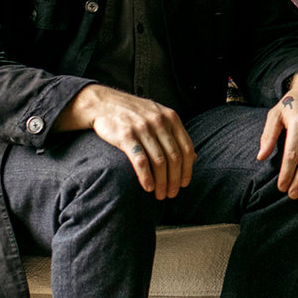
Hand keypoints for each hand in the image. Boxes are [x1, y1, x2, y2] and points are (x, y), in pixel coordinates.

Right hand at [65, 85, 194, 198]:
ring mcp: (143, 128)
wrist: (103, 103)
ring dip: (162, 182)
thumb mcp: (159, 116)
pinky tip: (148, 187)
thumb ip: (175, 134)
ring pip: (159, 162)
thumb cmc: (133, 113)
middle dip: (175, 180)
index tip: (184, 184)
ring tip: (160, 194)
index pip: (187, 148)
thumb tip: (193, 157)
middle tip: (171, 194)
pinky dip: (146, 177)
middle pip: (174, 157)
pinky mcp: (126, 136)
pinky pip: (140, 161)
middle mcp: (159, 122)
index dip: (187, 169)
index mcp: (171, 117)